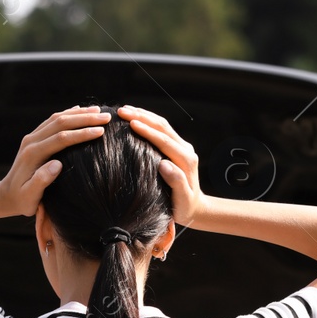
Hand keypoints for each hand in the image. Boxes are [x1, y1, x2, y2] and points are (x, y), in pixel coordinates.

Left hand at [0, 106, 109, 216]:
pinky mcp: (33, 138)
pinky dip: (67, 114)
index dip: (82, 133)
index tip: (101, 131)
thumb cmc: (21, 201)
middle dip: (85, 119)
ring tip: (99, 112)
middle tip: (107, 117)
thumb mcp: (30, 197)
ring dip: (78, 113)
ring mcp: (31, 138)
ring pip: (57, 118)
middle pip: (60, 122)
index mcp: (33, 154)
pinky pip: (52, 121)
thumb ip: (41, 181)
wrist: (5, 195)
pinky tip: (80, 111)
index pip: (61, 138)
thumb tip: (57, 164)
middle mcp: (31, 141)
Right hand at [117, 105, 203, 226]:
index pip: (164, 140)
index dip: (148, 131)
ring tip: (124, 110)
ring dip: (143, 115)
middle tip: (121, 111)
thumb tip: (164, 164)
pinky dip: (147, 120)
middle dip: (142, 117)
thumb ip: (176, 182)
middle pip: (162, 127)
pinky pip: (161, 129)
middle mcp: (185, 149)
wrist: (195, 206)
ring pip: (162, 124)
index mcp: (186, 160)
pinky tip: (135, 117)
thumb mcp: (182, 199)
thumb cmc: (184, 207)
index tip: (131, 124)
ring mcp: (181, 146)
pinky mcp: (177, 146)